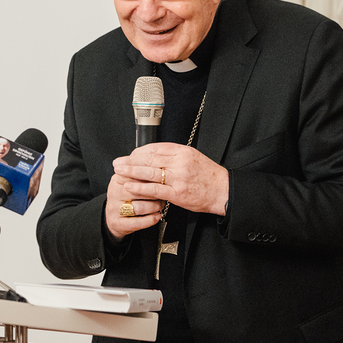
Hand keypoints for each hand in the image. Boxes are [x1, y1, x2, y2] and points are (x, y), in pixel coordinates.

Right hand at [104, 172, 163, 242]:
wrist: (114, 216)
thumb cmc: (127, 196)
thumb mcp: (129, 181)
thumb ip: (141, 173)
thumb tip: (159, 165)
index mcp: (117, 179)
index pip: (135, 174)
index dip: (151, 177)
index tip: (163, 178)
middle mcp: (114, 193)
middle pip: (137, 190)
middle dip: (155, 193)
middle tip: (165, 193)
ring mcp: (114, 209)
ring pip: (138, 208)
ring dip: (154, 207)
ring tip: (161, 205)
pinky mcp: (117, 223)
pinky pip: (137, 223)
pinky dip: (150, 220)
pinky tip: (157, 216)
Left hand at [113, 143, 228, 215]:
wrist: (223, 191)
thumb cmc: (208, 175)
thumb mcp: (192, 157)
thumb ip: (174, 155)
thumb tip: (154, 154)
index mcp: (183, 151)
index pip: (155, 148)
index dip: (139, 151)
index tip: (130, 154)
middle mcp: (180, 162)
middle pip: (149, 158)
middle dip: (131, 160)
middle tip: (118, 162)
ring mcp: (178, 178)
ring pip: (149, 172)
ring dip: (131, 171)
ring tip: (119, 171)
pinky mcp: (177, 193)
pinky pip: (155, 189)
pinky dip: (140, 187)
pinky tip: (130, 186)